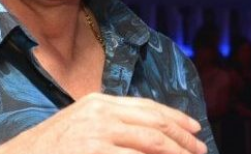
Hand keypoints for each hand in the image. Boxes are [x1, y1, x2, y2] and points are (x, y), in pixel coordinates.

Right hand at [0, 93, 207, 153]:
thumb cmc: (50, 148)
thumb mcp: (81, 124)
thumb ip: (111, 123)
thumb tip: (145, 134)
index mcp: (99, 101)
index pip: (147, 106)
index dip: (175, 117)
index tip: (194, 129)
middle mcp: (100, 112)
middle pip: (154, 122)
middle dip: (182, 138)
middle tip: (200, 150)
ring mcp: (97, 132)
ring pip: (151, 141)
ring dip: (175, 153)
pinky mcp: (93, 151)